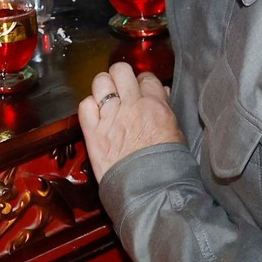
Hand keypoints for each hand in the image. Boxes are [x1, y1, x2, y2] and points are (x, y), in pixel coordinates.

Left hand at [78, 63, 183, 177]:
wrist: (151, 191)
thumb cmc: (168, 167)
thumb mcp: (176, 133)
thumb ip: (166, 109)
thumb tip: (162, 93)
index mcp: (155, 105)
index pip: (146, 77)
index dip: (142, 82)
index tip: (140, 90)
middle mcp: (131, 106)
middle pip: (120, 70)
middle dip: (121, 77)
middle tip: (121, 89)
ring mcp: (110, 117)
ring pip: (100, 81)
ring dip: (103, 87)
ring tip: (106, 98)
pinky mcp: (94, 133)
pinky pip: (85, 105)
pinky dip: (89, 107)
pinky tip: (95, 114)